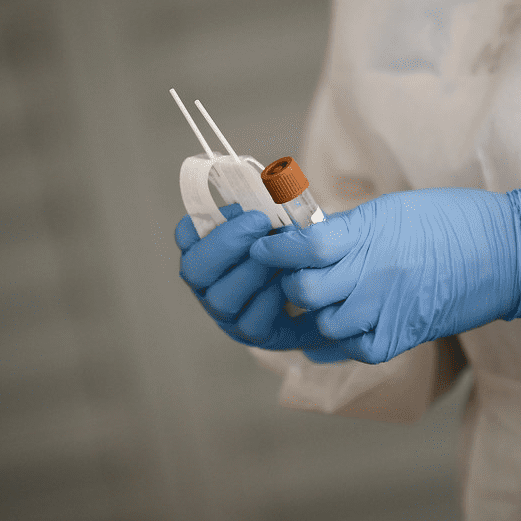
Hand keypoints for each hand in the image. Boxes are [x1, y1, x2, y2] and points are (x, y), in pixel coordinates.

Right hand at [175, 204, 326, 349]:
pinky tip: (288, 284)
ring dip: (251, 272)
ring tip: (280, 256)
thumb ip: (274, 205)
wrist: (334, 283)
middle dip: (226, 244)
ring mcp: (229, 313)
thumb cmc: (303, 245)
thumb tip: (274, 184)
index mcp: (212, 250)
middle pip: (194, 270)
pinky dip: (270, 300)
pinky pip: (251, 323)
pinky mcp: (255, 335)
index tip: (240, 207)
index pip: (186, 235)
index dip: (204, 222)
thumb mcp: (290, 220)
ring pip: (220, 299)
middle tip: (261, 224)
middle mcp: (211, 284)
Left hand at [249, 188, 520, 363]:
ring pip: (323, 326)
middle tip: (292, 275)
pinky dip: (340, 342)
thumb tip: (303, 238)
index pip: (303, 248)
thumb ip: (345, 229)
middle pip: (304, 293)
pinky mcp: (403, 336)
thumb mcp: (391, 210)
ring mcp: (388, 310)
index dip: (275, 249)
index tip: (263, 246)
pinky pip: (354, 350)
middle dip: (289, 285)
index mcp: (369, 235)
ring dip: (314, 315)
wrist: (507, 253)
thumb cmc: (451, 220)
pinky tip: (342, 326)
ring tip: (321, 301)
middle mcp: (374, 274)